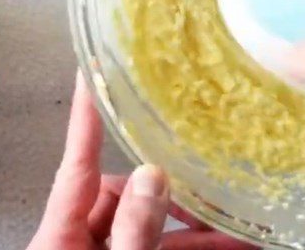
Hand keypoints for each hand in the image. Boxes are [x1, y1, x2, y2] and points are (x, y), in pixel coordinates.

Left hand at [27, 72, 254, 249]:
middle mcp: (83, 242)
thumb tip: (154, 176)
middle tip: (217, 191)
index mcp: (59, 236)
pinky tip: (236, 245)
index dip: (87, 115)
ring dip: (202, 230)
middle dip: (180, 192)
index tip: (93, 72)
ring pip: (159, 231)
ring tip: (245, 231)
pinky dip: (198, 248)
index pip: (79, 162)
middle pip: (133, 195)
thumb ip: (131, 232)